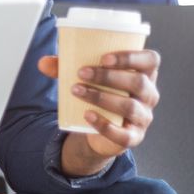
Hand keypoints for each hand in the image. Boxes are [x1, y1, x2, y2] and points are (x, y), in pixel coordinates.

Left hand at [38, 50, 160, 160]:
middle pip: (138, 82)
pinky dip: (104, 124)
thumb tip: (43, 62)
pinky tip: (87, 115)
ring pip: (129, 106)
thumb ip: (64, 68)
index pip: (151, 60)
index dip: (132, 57)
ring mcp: (143, 117)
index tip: (104, 57)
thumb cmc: (98, 93)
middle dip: (108, 76)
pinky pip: (124, 134)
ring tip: (76, 90)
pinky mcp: (133, 137)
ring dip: (101, 97)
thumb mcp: (85, 78)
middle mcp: (148, 95)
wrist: (96, 127)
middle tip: (81, 73)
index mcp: (143, 74)